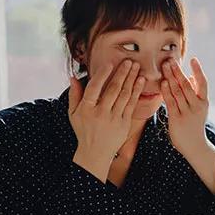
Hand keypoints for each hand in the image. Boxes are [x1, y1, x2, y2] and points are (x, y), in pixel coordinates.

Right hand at [68, 59, 144, 180]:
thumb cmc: (84, 130)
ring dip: (131, 79)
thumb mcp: (73, 114)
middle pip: (113, 90)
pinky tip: (140, 81)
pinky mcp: (124, 123)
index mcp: (86, 109)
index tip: (110, 63)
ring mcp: (114, 118)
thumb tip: (73, 77)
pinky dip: (136, 91)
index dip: (102, 75)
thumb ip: (74, 95)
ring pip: (124, 95)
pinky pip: (131, 104)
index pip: (94, 88)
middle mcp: (100, 113)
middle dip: (122, 73)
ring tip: (136, 67)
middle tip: (129, 61)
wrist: (96, 153)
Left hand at [161, 57, 209, 156]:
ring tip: (165, 66)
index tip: (193, 59)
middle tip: (170, 60)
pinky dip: (166, 91)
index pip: (203, 83)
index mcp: (204, 102)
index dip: (198, 71)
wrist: (195, 146)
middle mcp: (197, 106)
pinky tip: (162, 82)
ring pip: (178, 91)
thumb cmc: (195, 125)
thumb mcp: (200, 109)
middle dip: (178, 71)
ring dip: (170, 78)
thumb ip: (196, 92)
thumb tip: (191, 76)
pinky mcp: (176, 119)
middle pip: (186, 85)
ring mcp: (187, 113)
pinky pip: (170, 102)